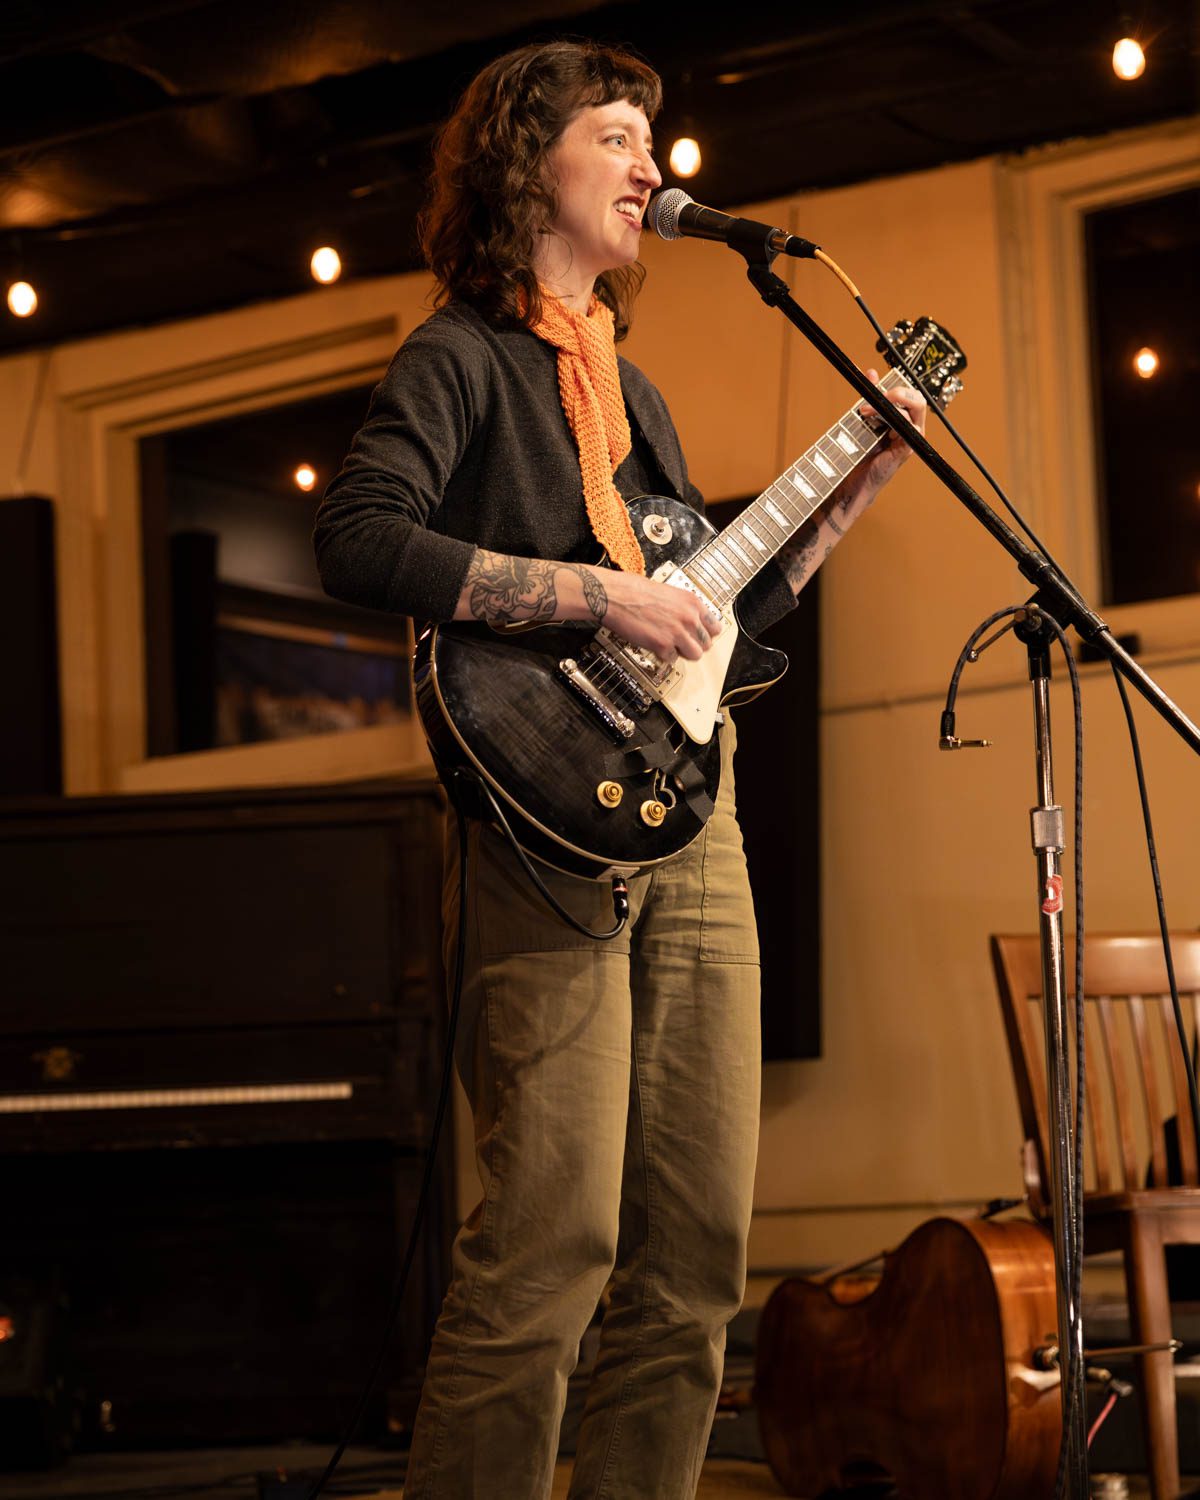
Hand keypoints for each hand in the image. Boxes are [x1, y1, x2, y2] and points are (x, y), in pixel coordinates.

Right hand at [594, 567, 722, 662]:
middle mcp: (689, 618)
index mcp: (692, 602)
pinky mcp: (663, 645)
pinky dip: (663, 655)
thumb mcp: (669, 593)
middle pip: (706, 644)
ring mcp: (677, 633)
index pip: (715, 626)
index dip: (706, 634)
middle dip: (694, 645)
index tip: (700, 637)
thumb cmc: (634, 591)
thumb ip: (683, 608)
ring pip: (695, 655)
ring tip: (670, 646)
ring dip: (683, 653)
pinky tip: (654, 644)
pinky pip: (672, 659)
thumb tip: (690, 622)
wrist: (615, 596)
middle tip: (682, 643)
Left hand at [853, 367, 926, 495]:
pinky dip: (895, 420)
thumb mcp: (864, 418)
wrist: (855, 478)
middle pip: (918, 398)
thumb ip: (870, 397)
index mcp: (904, 418)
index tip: (871, 379)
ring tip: (864, 411)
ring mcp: (912, 438)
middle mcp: (911, 427)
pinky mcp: (907, 449)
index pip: (908, 393)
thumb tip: (871, 372)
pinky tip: (875, 422)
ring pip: (915, 408)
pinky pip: (908, 427)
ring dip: (888, 405)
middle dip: (898, 391)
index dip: (893, 383)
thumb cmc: (861, 451)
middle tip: (876, 395)